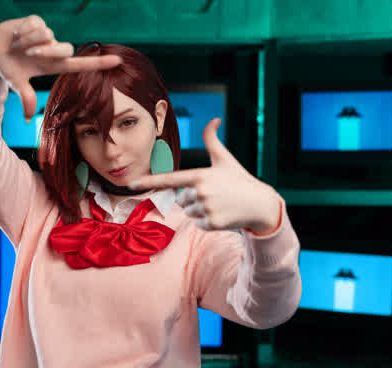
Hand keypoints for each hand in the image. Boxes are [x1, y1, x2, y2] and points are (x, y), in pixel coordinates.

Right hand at [0, 15, 121, 120]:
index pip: (80, 65)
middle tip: (28, 54)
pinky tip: (16, 35)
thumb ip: (26, 97)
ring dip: (29, 42)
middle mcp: (53, 50)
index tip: (118, 61)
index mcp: (52, 65)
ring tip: (18, 46)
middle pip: (65, 49)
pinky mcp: (37, 21)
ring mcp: (46, 35)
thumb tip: (28, 119)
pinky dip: (22, 31)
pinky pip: (36, 25)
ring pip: (47, 35)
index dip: (99, 64)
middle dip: (46, 51)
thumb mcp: (16, 83)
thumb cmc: (7, 68)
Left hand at [128, 118, 280, 233]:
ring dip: (199, 210)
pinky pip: (197, 223)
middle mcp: (200, 192)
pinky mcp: (211, 223)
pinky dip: (207, 221)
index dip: (149, 181)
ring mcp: (205, 208)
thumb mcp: (225, 159)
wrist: (260, 204)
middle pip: (180, 199)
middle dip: (193, 198)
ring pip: (187, 212)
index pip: (169, 179)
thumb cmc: (239, 179)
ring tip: (218, 204)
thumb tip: (214, 118)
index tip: (131, 184)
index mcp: (199, 175)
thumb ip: (212, 140)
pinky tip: (221, 214)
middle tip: (214, 194)